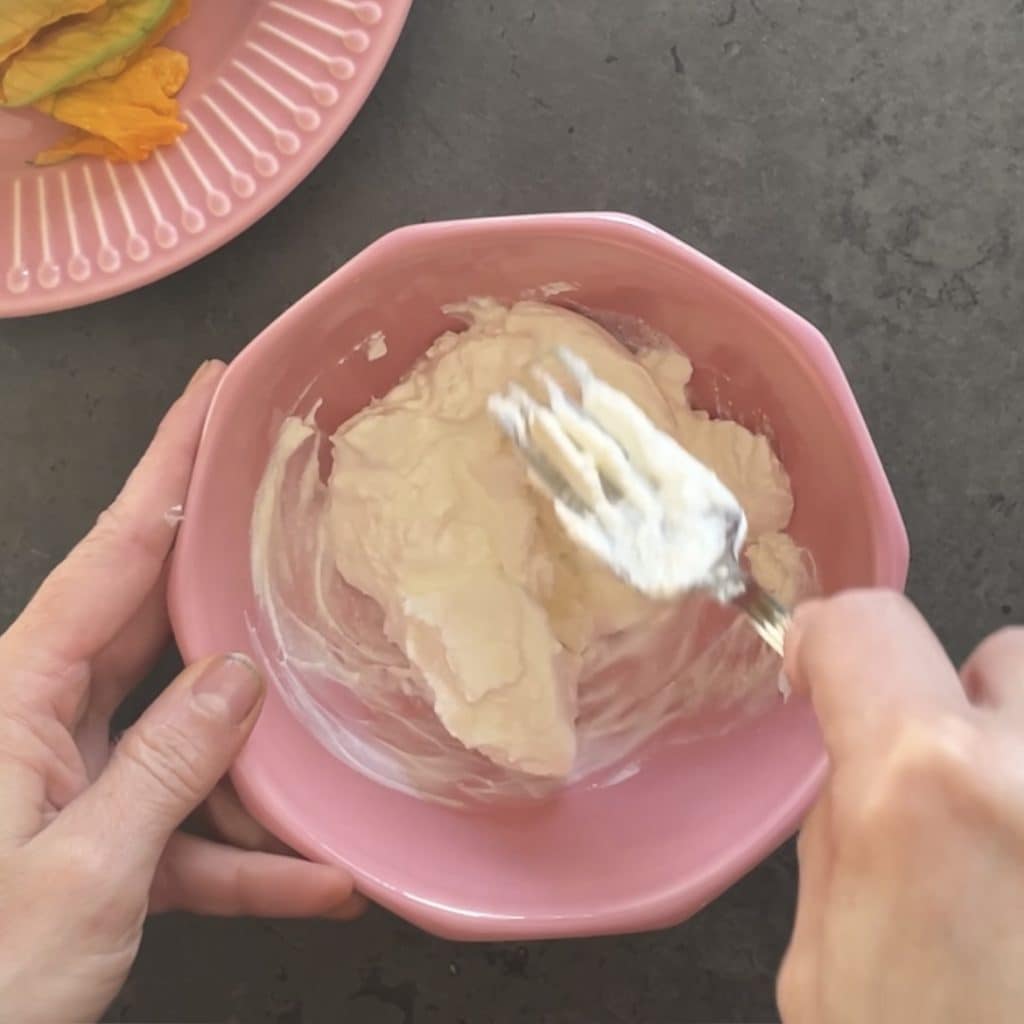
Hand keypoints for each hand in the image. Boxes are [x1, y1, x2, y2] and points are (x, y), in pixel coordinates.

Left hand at [0, 362, 362, 1023]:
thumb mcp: (81, 871)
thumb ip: (167, 765)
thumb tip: (235, 681)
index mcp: (15, 696)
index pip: (111, 552)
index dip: (166, 465)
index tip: (211, 397)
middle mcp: (41, 720)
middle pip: (154, 620)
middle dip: (226, 575)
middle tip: (287, 512)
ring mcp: (73, 779)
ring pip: (186, 730)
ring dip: (257, 758)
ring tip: (327, 757)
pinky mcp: (99, 839)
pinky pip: (186, 830)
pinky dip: (247, 856)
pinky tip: (315, 877)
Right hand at [778, 591, 1023, 1023]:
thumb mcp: (827, 973)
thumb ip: (841, 836)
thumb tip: (852, 755)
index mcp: (923, 792)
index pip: (867, 626)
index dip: (832, 646)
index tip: (826, 672)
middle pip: (1005, 657)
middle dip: (969, 717)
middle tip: (958, 814)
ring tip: (1020, 868)